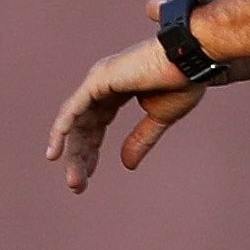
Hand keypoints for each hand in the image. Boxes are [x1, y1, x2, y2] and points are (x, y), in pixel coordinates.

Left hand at [44, 37, 203, 191]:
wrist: (193, 63)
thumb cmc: (183, 82)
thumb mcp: (159, 119)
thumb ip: (140, 140)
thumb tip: (126, 164)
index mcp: (116, 89)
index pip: (95, 124)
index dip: (91, 151)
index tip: (87, 177)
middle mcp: (102, 84)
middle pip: (83, 126)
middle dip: (80, 156)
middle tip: (77, 186)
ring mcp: (98, 80)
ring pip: (75, 121)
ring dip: (72, 152)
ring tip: (75, 181)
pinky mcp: (98, 80)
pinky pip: (73, 109)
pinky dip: (62, 129)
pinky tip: (56, 152)